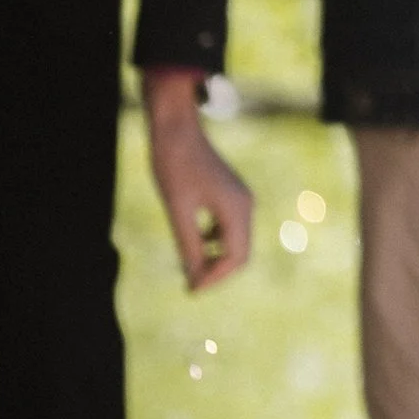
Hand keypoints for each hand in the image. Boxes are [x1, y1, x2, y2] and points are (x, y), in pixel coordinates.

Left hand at [142, 66, 253, 289]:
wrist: (176, 129)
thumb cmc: (173, 166)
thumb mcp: (177, 211)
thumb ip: (189, 246)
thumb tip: (195, 278)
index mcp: (236, 209)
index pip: (236, 258)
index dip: (215, 278)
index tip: (191, 290)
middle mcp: (245, 204)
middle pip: (241, 253)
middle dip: (217, 271)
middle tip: (190, 285)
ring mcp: (240, 198)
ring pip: (236, 242)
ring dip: (216, 258)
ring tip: (188, 267)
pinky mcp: (231, 194)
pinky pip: (229, 228)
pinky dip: (214, 242)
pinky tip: (193, 243)